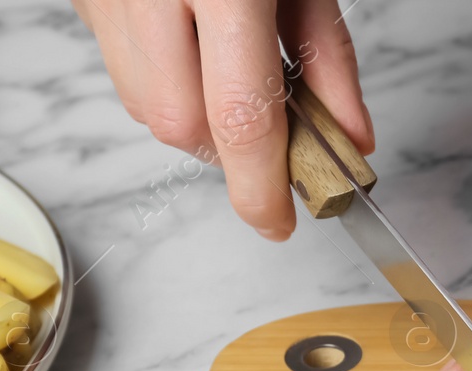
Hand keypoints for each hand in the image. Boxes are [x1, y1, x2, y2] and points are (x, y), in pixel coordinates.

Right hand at [73, 0, 373, 238]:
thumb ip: (331, 59)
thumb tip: (351, 140)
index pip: (241, 118)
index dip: (262, 188)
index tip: (279, 222)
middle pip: (180, 125)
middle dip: (229, 151)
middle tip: (271, 138)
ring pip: (142, 104)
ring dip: (195, 118)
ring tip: (234, 80)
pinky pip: (119, 64)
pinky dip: (163, 78)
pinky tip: (194, 46)